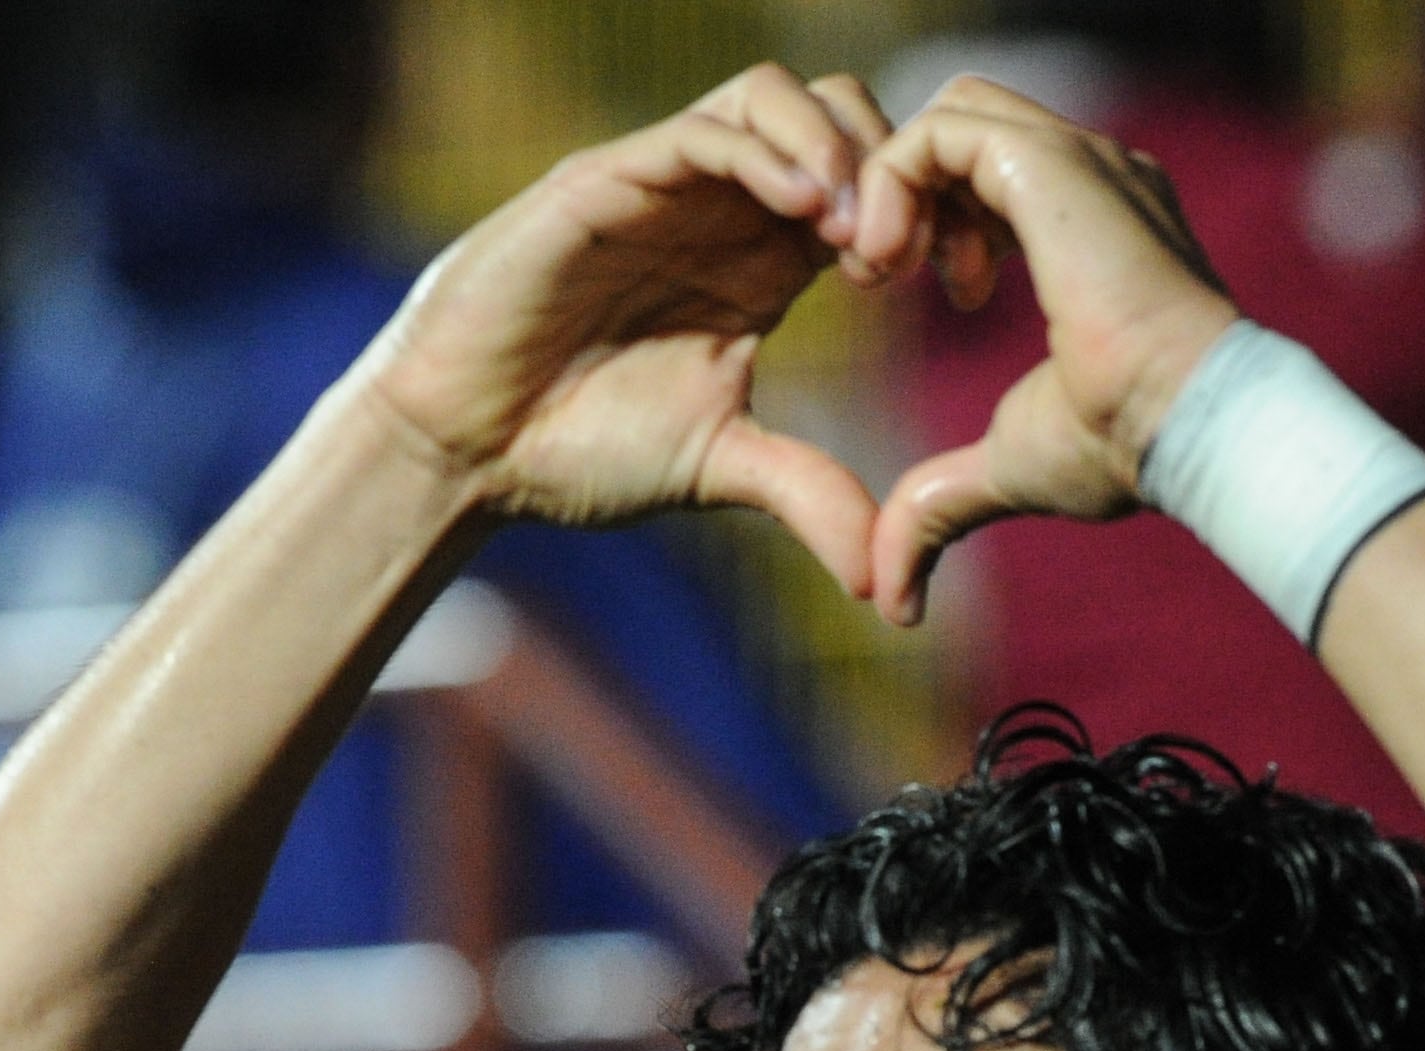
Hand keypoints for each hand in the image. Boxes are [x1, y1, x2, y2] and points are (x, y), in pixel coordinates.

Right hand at [365, 65, 890, 593]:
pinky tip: (808, 211)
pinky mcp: (612, 178)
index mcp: (764, 260)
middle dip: (902, 170)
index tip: (959, 289)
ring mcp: (668, 182)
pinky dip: (769, 151)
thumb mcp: (719, 469)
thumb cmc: (577, 448)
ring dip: (840, 149)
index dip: (934, 216)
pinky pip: (706, 128)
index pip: (876, 187)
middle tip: (914, 260)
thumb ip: (806, 495)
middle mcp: (724, 206)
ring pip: (782, 96)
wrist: (465, 450)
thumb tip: (888, 580)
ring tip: (861, 233)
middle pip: (846, 115)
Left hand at [849, 79, 1245, 623]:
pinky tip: (886, 261)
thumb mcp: (1009, 469)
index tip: (905, 286)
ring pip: (948, 111)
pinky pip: (940, 131)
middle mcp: (1090, 172)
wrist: (1187, 430)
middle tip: (878, 272)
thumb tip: (894, 600)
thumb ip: (943, 506)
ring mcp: (1077, 159)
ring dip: (889, 181)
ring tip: (875, 267)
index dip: (927, 210)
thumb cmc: (1127, 447)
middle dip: (901, 184)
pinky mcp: (1052, 166)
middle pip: (962, 119)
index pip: (984, 161)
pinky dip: (892, 181)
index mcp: (1088, 220)